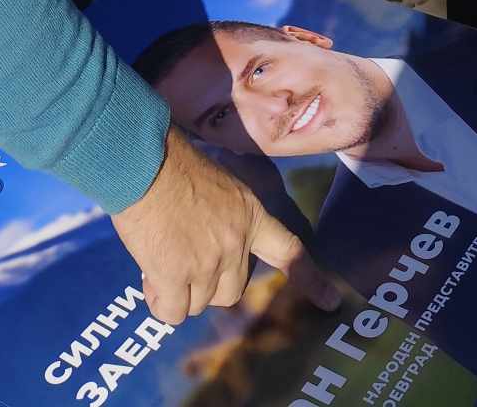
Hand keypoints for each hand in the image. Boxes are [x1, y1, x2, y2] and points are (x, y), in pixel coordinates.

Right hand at [111, 127, 338, 325]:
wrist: (145, 162)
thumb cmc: (174, 165)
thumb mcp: (219, 187)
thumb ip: (226, 220)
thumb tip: (206, 251)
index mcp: (251, 215)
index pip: (289, 251)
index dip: (311, 279)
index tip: (331, 302)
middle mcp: (235, 243)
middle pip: (232, 291)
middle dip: (209, 283)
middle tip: (184, 260)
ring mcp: (207, 263)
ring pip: (198, 304)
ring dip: (180, 291)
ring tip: (161, 258)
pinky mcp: (175, 276)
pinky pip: (172, 313)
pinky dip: (160, 301)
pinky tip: (151, 277)